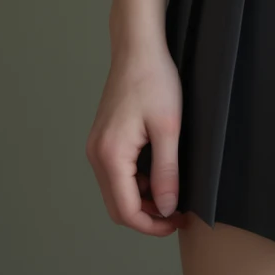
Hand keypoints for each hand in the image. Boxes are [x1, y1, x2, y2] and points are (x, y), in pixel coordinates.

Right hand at [85, 43, 184, 236]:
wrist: (137, 48)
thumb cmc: (154, 81)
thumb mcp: (168, 128)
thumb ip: (167, 172)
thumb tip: (166, 209)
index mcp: (110, 156)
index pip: (126, 211)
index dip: (152, 225)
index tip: (177, 222)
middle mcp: (96, 155)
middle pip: (117, 206)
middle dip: (147, 216)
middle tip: (177, 213)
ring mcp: (97, 147)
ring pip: (116, 191)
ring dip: (142, 200)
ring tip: (172, 193)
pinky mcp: (103, 140)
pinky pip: (116, 174)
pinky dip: (136, 183)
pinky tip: (159, 174)